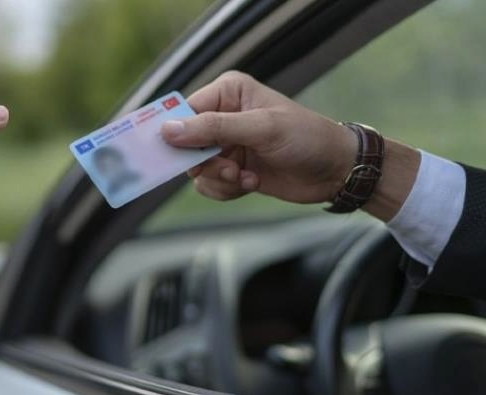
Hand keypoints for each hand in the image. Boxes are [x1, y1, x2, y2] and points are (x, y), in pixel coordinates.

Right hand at [161, 72, 420, 219]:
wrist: (336, 171)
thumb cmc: (306, 138)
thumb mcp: (261, 129)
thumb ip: (213, 129)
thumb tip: (168, 130)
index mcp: (227, 93)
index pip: (184, 112)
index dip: (176, 134)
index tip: (172, 154)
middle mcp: (222, 116)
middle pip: (185, 145)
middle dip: (206, 163)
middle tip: (230, 169)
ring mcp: (226, 145)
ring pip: (195, 169)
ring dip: (218, 179)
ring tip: (245, 178)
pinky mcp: (231, 169)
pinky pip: (209, 185)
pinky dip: (226, 190)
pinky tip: (251, 183)